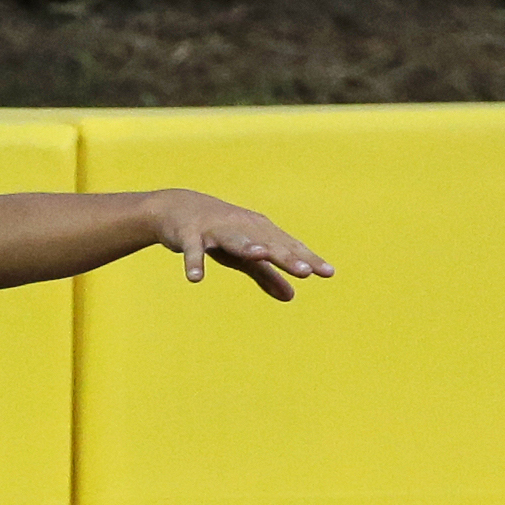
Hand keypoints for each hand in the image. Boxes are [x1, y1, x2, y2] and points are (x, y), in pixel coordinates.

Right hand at [148, 189, 334, 301]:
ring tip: (261, 256)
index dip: (307, 259)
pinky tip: (195, 278)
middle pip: (267, 243)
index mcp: (258, 231)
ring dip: (247, 246)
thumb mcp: (243, 257)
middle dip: (286, 256)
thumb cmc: (218, 233)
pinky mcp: (189, 234)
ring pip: (234, 239)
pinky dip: (194, 262)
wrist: (176, 207)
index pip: (287, 246)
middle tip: (306, 271)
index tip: (328, 273)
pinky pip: (192, 250)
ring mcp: (215, 229)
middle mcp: (241, 226)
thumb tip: (292, 296)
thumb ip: (267, 275)